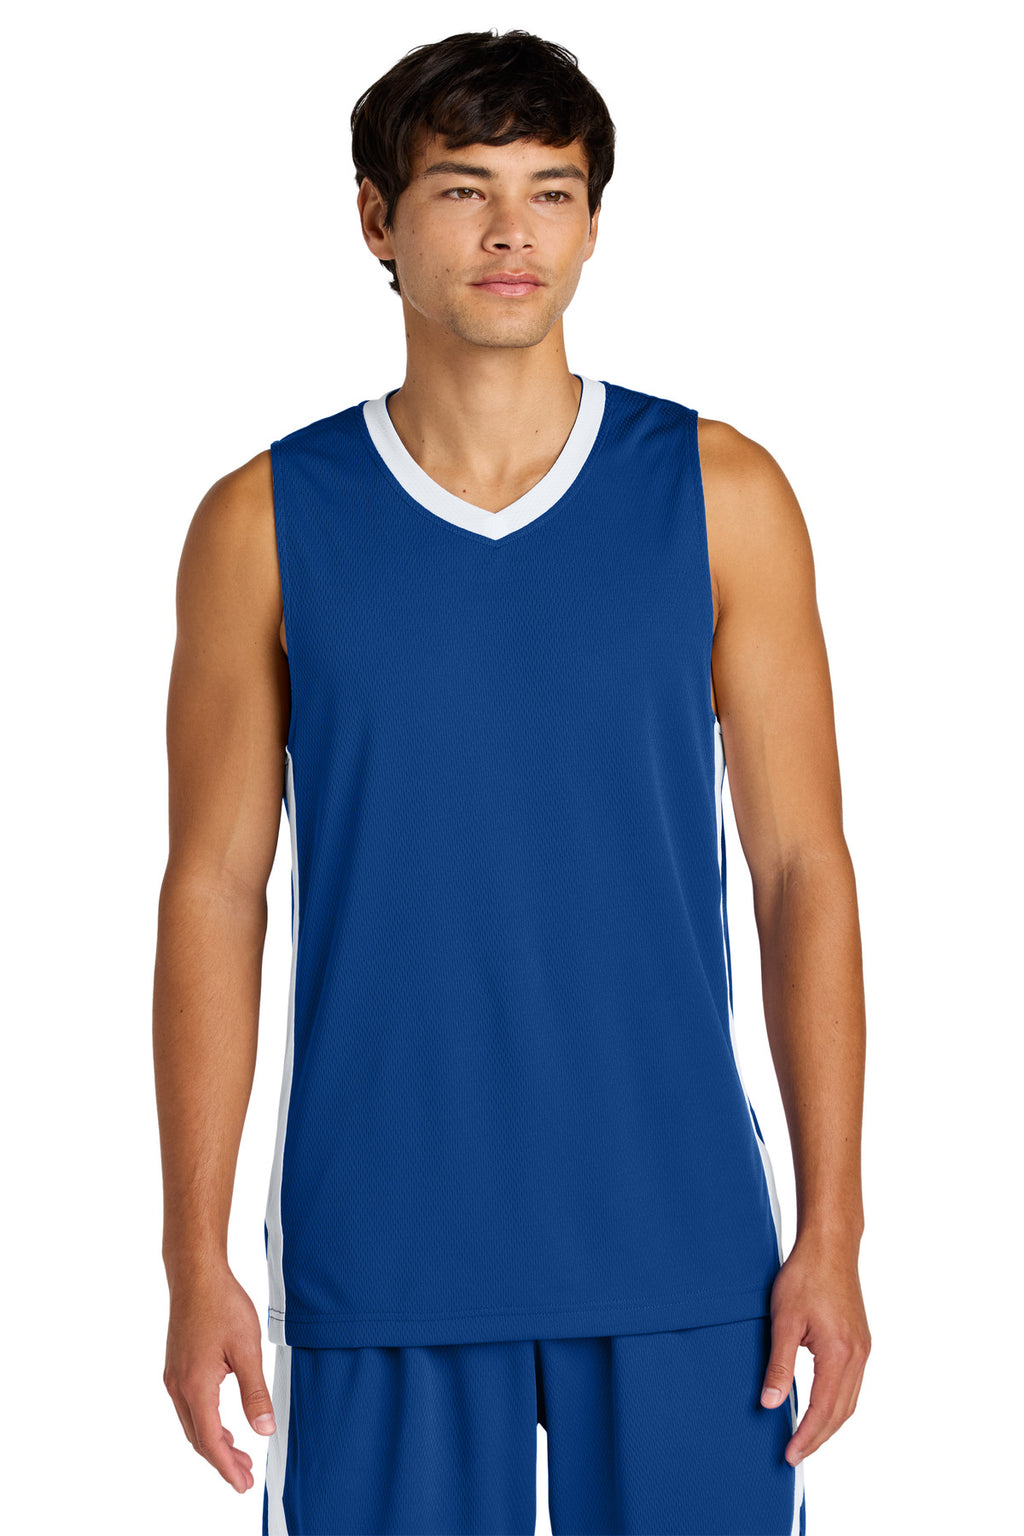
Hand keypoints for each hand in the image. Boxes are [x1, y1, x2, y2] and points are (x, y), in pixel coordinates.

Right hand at [162, 1263, 276, 1493]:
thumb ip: (255, 1393)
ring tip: (239, 1456)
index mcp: (197, 1386)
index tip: (243, 1484)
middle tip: (246, 1477)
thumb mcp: (247, 1349)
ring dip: (214, 1443)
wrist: (195, 1274)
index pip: (211, 1441)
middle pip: (199, 1438)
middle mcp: (179, 1387)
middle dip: (222, 1461)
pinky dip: (206, 1424)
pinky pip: (189, 1408)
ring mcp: (174, 1377)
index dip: (227, 1467)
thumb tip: (264, 1431)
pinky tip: (223, 1425)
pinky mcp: (176, 1367)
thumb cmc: (222, 1305)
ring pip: (192, 1424)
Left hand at [758, 1233, 870, 1466]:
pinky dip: (837, 1404)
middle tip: (795, 1455)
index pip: (824, 1410)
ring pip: (850, 1401)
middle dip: (819, 1437)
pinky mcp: (861, 1341)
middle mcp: (858, 1356)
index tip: (790, 1455)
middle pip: (841, 1412)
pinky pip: (852, 1385)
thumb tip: (770, 1403)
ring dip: (830, 1424)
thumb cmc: (805, 1277)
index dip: (807, 1436)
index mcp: (840, 1353)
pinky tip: (821, 1407)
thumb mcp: (784, 1321)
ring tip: (806, 1438)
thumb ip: (779, 1365)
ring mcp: (863, 1349)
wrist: (830, 1247)